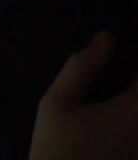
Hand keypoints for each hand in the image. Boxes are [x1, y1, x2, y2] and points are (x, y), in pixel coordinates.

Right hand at [31, 31, 137, 159]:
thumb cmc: (56, 149)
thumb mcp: (56, 104)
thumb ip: (81, 69)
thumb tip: (105, 38)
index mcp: (133, 108)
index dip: (132, 61)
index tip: (118, 55)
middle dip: (131, 86)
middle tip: (115, 80)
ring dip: (131, 100)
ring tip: (111, 103)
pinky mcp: (136, 154)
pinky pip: (137, 130)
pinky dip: (129, 118)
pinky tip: (112, 124)